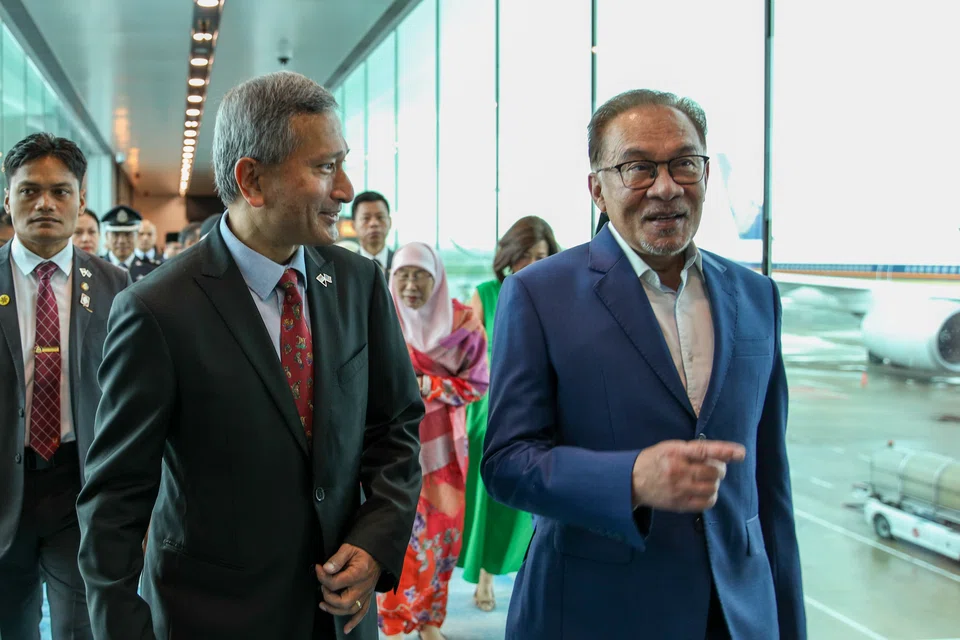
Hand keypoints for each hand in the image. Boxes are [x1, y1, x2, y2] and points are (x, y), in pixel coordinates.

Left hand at [315, 544, 381, 634]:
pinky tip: (346, 629)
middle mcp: (363, 587)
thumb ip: (337, 559)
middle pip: (343, 602)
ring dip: (335, 610)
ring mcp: (366, 593)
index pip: (336, 583)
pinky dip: (354, 622)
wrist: (378, 552)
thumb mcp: (349, 548)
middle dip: (328, 597)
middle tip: (322, 587)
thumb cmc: (363, 549)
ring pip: (350, 609)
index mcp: (358, 574)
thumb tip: (325, 569)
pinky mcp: (367, 596)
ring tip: (323, 604)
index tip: (318, 568)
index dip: (322, 576)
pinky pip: (362, 612)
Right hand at [631, 439, 745, 511]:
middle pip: (714, 472)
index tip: (740, 453)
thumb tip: (720, 455)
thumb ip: (692, 450)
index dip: (724, 451)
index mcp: (676, 452)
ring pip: (713, 488)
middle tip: (714, 468)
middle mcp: (679, 470)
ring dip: (715, 483)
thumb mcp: (669, 447)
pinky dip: (711, 497)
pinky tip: (704, 492)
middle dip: (720, 469)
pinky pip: (707, 503)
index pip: (704, 450)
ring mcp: (680, 489)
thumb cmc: (653, 460)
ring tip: (706, 480)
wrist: (631, 481)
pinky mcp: (680, 504)